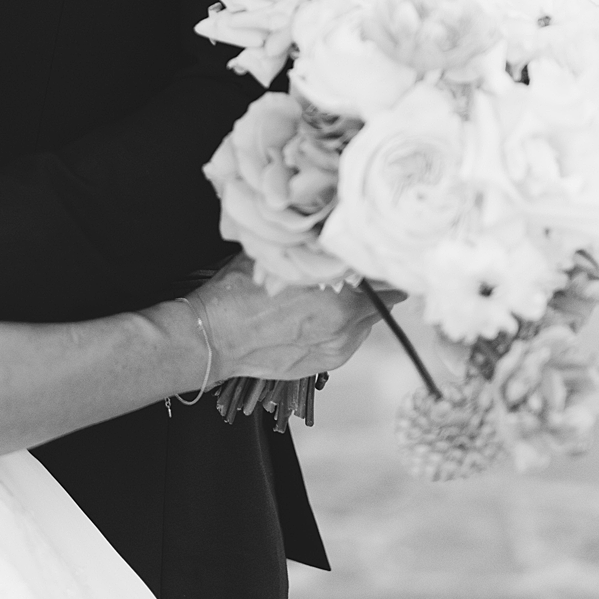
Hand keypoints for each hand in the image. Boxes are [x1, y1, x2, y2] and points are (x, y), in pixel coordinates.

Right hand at [190, 254, 400, 383]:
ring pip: (369, 318)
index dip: (375, 257)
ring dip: (362, 303)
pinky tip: (326, 312)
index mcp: (336, 292)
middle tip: (364, 265)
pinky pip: (353, 337)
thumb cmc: (237, 296)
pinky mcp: (329, 362)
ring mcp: (339, 346)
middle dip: (375, 281)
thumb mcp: (274, 257)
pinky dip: (348, 323)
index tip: (373, 248)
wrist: (215, 339)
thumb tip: (325, 236)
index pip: (379, 271)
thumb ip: (308, 250)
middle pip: (383, 297)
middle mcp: (344, 322)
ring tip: (342, 289)